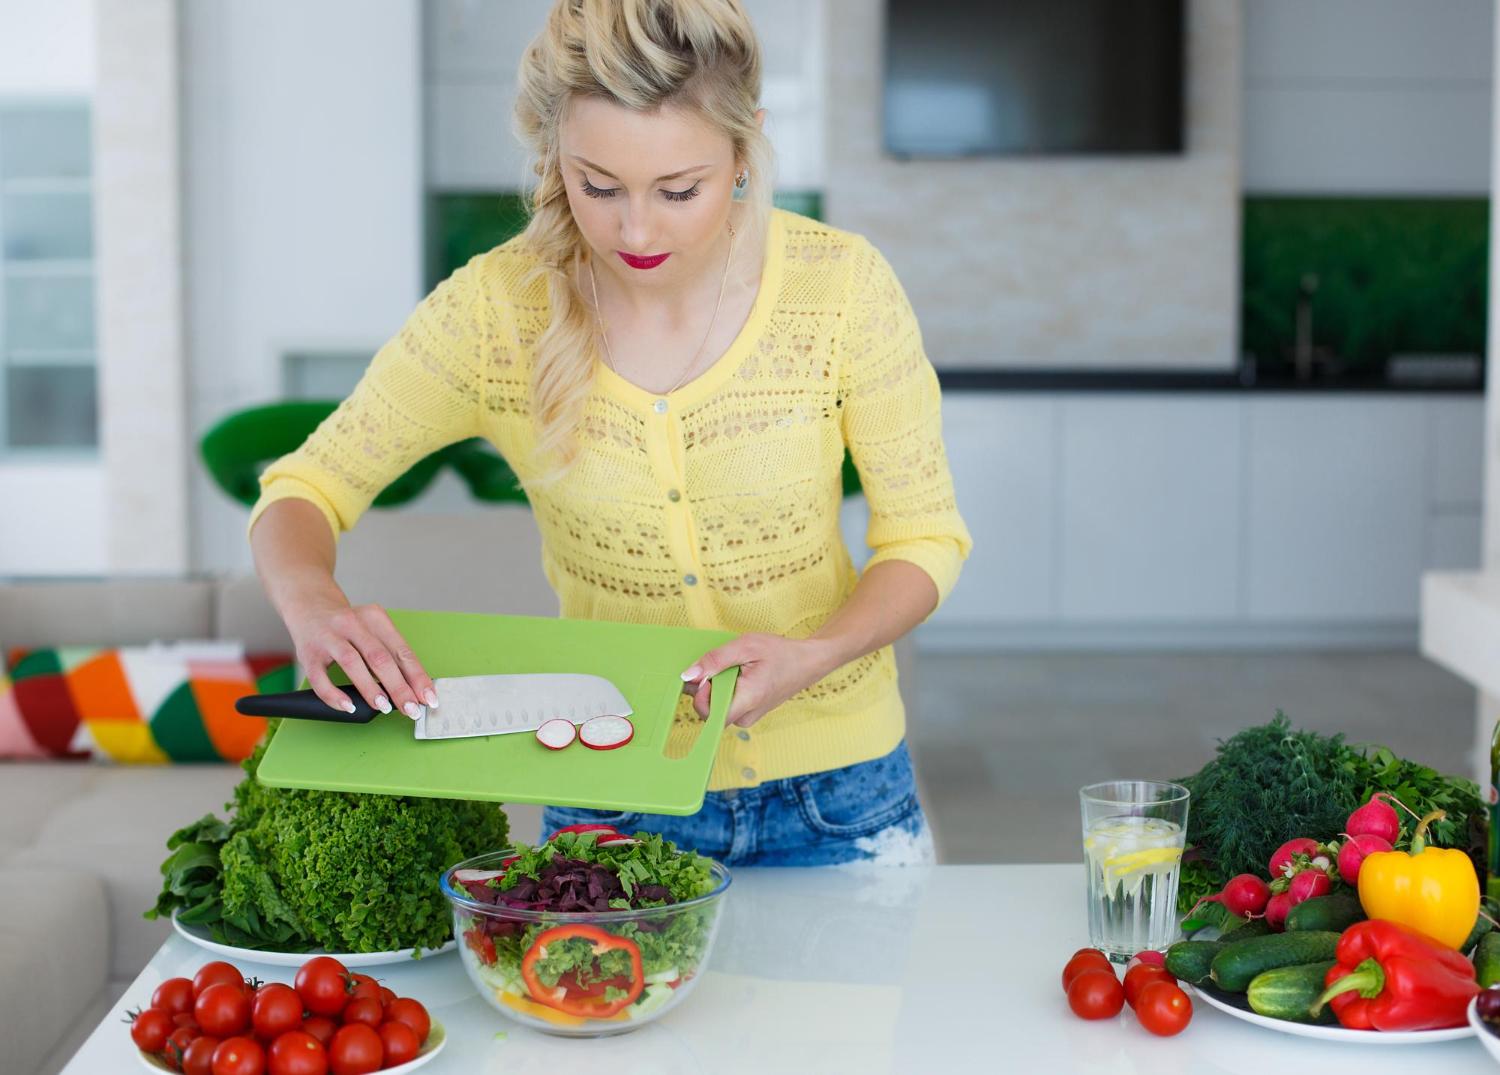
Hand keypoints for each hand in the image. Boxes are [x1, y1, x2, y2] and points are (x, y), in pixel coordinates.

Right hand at [282, 593, 436, 718]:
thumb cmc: (349, 626)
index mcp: (375, 618)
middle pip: (380, 657)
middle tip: (411, 709)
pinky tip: (348, 706)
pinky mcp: (308, 653)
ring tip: (384, 707)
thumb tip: (413, 689)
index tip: (428, 698)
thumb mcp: (373, 630)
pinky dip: (334, 695)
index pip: (402, 650)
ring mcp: (328, 637)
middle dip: (399, 687)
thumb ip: (390, 654)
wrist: (309, 604)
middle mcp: (352, 624)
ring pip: (352, 662)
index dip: (417, 677)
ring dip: (370, 688)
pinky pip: (320, 678)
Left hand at [680, 633, 833, 727]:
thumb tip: (688, 675)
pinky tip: (738, 674)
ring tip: (734, 668)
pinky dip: (725, 689)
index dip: (699, 696)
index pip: (709, 714)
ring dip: (717, 688)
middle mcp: (746, 716)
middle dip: (706, 688)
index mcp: (747, 700)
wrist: (808, 663)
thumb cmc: (781, 653)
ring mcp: (748, 718)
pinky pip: (726, 705)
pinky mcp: (748, 714)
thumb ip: (715, 660)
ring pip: (717, 708)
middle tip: (721, 665)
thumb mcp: (745, 646)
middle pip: (709, 710)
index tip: (706, 676)